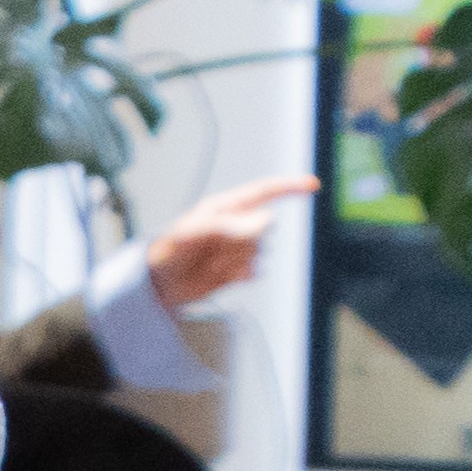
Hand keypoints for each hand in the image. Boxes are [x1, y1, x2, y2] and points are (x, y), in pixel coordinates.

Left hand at [146, 172, 320, 312]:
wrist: (158, 285)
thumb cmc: (168, 251)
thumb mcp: (192, 232)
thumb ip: (229, 225)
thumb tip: (267, 220)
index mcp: (226, 207)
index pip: (265, 191)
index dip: (290, 187)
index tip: (313, 185)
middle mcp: (236, 225)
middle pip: (263, 229)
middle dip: (240, 242)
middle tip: (211, 249)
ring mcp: (239, 248)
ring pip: (259, 253)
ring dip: (233, 260)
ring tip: (207, 263)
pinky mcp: (238, 269)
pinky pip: (253, 271)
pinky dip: (236, 275)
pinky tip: (218, 274)